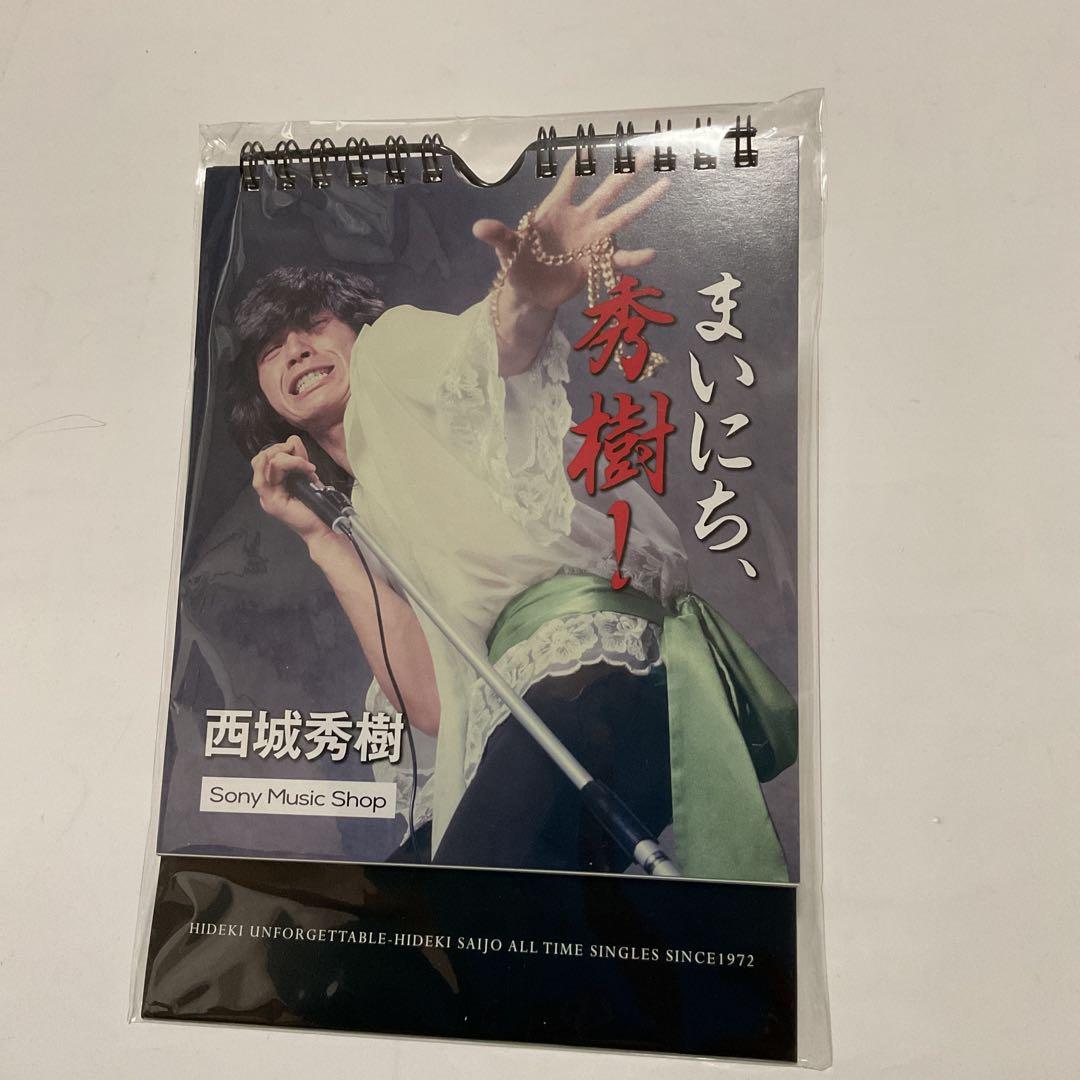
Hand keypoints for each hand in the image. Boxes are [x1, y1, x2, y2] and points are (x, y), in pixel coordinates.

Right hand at [250, 435, 329, 544]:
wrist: (323, 527)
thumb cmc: (316, 505)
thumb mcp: (307, 475)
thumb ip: (299, 458)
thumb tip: (293, 440)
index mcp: (273, 481)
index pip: (268, 455)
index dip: (284, 448)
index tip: (303, 454)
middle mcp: (267, 487)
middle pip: (264, 456)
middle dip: (284, 450)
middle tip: (304, 459)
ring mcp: (266, 495)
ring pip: (265, 463)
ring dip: (289, 458)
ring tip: (306, 466)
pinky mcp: (270, 502)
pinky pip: (264, 479)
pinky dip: (285, 465)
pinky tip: (301, 466)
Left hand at [473, 168, 670, 313]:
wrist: (530, 292)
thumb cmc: (517, 263)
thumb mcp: (505, 249)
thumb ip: (497, 236)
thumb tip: (478, 227)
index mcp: (556, 210)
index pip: (568, 182)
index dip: (576, 167)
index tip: (586, 148)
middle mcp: (580, 219)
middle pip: (606, 192)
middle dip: (626, 174)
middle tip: (647, 154)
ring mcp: (592, 240)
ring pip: (621, 218)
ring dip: (642, 203)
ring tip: (664, 186)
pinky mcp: (596, 263)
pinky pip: (619, 259)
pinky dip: (634, 258)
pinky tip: (651, 253)